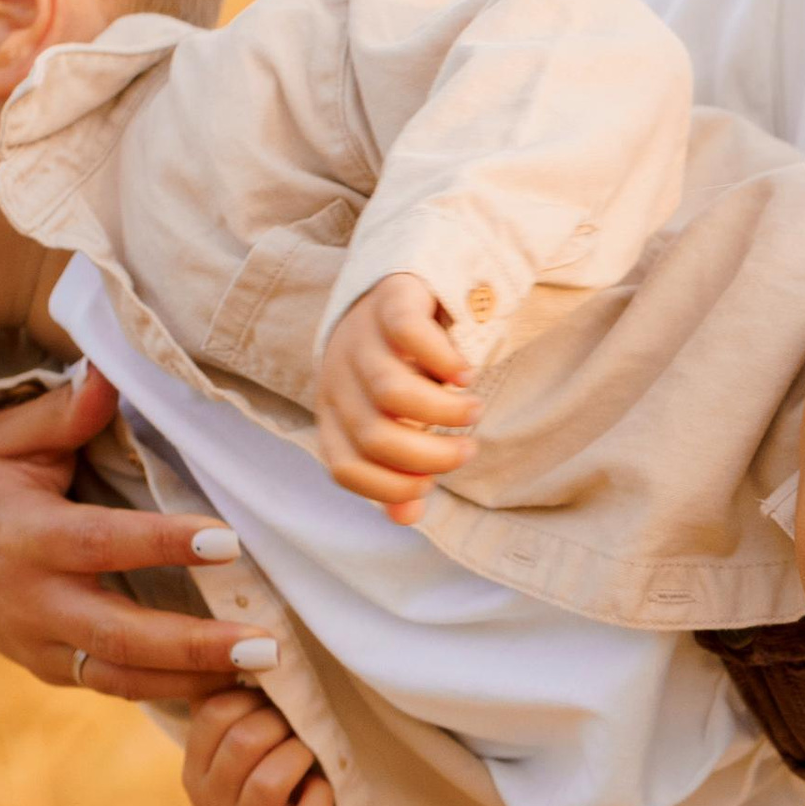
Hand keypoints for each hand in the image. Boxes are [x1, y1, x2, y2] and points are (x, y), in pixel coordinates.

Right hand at [0, 367, 280, 704]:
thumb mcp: (5, 432)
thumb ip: (64, 412)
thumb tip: (111, 370)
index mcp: (23, 536)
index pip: (102, 544)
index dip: (164, 545)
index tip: (229, 541)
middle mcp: (29, 601)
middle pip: (118, 636)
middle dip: (195, 645)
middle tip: (267, 643)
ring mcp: (35, 643)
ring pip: (120, 677)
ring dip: (194, 680)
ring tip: (265, 672)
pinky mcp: (47, 667)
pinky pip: (114, 686)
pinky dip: (170, 690)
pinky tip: (229, 684)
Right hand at [182, 688, 343, 805]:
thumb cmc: (272, 775)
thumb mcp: (242, 742)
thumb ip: (233, 698)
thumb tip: (241, 637)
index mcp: (195, 767)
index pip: (214, 712)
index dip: (254, 697)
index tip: (275, 703)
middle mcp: (210, 802)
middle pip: (244, 741)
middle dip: (283, 724)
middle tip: (297, 729)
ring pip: (271, 778)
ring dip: (302, 755)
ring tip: (308, 757)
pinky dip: (324, 793)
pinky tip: (321, 790)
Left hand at [316, 273, 476, 521]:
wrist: (395, 288)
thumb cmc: (398, 368)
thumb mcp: (393, 420)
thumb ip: (398, 468)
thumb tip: (406, 517)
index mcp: (332, 414)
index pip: (345, 467)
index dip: (390, 486)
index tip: (431, 484)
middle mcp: (337, 377)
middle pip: (374, 434)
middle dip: (431, 456)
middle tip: (467, 450)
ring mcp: (360, 337)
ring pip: (391, 391)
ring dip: (442, 412)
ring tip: (472, 411)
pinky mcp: (389, 301)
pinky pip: (409, 334)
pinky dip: (443, 361)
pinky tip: (465, 374)